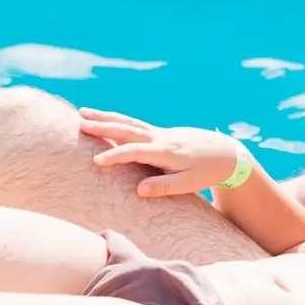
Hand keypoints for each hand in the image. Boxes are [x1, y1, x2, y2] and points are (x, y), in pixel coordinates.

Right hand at [78, 109, 245, 197]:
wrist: (225, 153)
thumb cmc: (206, 172)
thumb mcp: (189, 184)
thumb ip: (164, 187)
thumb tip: (138, 191)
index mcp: (165, 152)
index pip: (135, 152)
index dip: (115, 156)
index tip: (95, 162)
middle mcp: (160, 138)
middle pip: (127, 129)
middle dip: (102, 126)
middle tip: (80, 124)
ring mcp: (160, 132)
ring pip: (128, 122)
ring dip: (105, 117)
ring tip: (83, 113)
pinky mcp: (160, 132)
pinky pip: (134, 124)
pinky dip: (117, 120)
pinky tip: (105, 119)